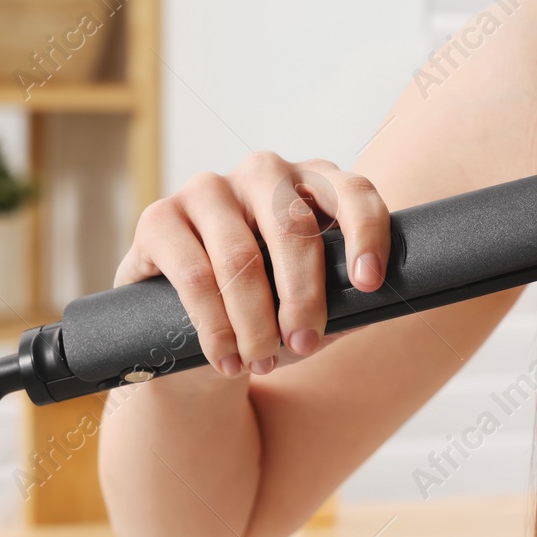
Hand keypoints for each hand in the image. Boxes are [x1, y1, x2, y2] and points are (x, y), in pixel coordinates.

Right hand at [114, 154, 388, 376]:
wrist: (203, 339)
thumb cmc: (273, 315)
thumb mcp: (318, 306)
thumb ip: (349, 300)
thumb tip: (376, 305)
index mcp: (313, 184)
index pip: (351, 191)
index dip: (365, 232)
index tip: (367, 283)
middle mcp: (263, 174)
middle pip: (291, 226)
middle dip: (302, 295)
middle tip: (304, 344)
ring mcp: (208, 189)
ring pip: (239, 257)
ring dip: (254, 322)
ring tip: (262, 362)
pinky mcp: (159, 217)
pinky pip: (192, 274)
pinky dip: (214, 326)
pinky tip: (226, 358)